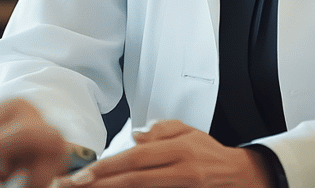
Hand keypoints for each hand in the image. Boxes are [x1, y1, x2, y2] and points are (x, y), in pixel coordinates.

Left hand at [58, 120, 269, 187]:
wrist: (242, 176)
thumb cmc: (210, 153)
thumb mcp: (189, 132)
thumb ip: (161, 131)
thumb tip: (135, 138)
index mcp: (179, 150)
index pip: (135, 159)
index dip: (106, 168)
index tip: (81, 174)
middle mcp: (181, 170)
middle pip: (134, 179)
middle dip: (100, 185)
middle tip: (72, 187)